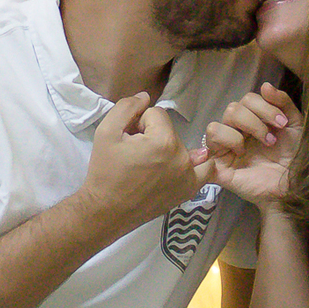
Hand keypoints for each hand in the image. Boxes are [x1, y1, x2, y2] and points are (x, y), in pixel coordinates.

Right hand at [81, 93, 211, 231]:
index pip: (156, 114)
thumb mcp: (106, 132)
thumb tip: (145, 97)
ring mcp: (189, 176)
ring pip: (182, 147)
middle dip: (152, 136)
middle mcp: (181, 158)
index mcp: (163, 142)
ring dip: (169, 150)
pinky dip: (196, 165)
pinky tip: (180, 167)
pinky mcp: (189, 190)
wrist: (106, 210)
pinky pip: (204, 170)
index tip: (128, 138)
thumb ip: (126, 107)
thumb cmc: (104, 171)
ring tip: (151, 164)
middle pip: (169, 131)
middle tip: (135, 154)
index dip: (138, 122)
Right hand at [204, 83, 301, 206]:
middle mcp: (237, 132)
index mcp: (254, 121)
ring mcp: (226, 149)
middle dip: (255, 121)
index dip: (264, 107)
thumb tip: (265, 85)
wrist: (295, 188)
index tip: (282, 124)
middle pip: (231, 109)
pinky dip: (223, 143)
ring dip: (238, 133)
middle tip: (271, 139)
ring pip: (215, 125)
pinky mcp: (219, 167)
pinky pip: (208, 147)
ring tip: (253, 148)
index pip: (247, 99)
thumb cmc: (295, 158)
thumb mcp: (295, 125)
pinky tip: (241, 152)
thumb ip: (283, 102)